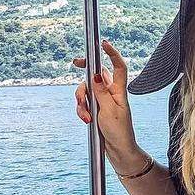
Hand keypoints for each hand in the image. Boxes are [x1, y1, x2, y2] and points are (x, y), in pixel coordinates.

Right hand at [73, 40, 137, 154]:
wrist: (119, 150)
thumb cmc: (119, 131)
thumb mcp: (109, 111)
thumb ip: (101, 92)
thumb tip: (95, 74)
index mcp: (119, 90)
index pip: (118, 67)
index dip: (112, 54)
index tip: (104, 43)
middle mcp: (111, 92)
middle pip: (95, 74)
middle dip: (85, 71)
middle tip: (75, 62)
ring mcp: (102, 100)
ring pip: (86, 90)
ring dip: (81, 101)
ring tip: (86, 116)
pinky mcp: (96, 109)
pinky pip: (83, 103)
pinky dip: (81, 110)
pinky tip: (85, 120)